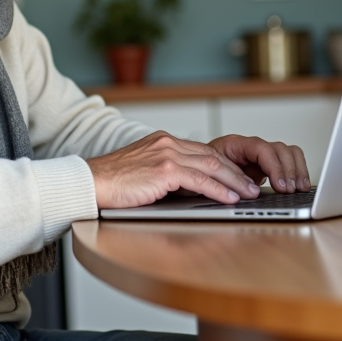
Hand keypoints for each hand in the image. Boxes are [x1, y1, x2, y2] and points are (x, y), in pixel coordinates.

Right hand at [87, 132, 262, 208]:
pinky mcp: (164, 170)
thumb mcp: (144, 174)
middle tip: (252, 186)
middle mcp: (167, 143)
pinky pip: (200, 180)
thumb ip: (167, 176)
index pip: (202, 152)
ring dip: (234, 182)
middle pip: (212, 156)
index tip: (238, 178)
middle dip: (235, 173)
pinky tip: (230, 198)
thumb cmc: (112, 184)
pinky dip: (219, 190)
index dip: (224, 166)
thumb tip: (192, 192)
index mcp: (162, 142)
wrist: (89, 183)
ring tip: (249, 194)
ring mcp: (166, 154)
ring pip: (211, 166)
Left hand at [208, 135, 309, 192]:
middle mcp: (250, 147)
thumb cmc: (199, 171)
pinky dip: (296, 172)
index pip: (261, 149)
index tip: (280, 186)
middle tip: (289, 190)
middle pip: (279, 149)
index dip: (273, 166)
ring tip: (299, 189)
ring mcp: (260, 155)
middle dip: (288, 170)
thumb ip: (222, 182)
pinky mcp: (266, 165)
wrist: (196, 170)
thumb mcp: (205, 176)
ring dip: (296, 170)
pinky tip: (300, 186)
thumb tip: (241, 193)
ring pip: (287, 152)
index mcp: (234, 145)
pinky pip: (288, 161)